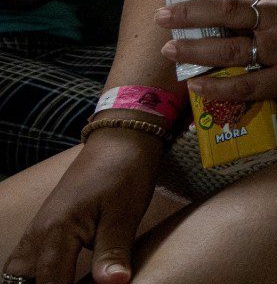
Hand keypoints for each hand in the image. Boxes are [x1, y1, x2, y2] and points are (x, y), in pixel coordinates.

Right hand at [4, 125, 161, 283]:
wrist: (121, 141)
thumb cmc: (124, 173)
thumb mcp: (124, 214)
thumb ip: (113, 252)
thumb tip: (114, 283)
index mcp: (56, 232)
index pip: (50, 283)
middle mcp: (38, 233)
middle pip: (22, 279)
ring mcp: (38, 228)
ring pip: (18, 271)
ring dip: (30, 282)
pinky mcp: (45, 226)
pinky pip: (26, 259)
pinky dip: (31, 275)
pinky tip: (50, 279)